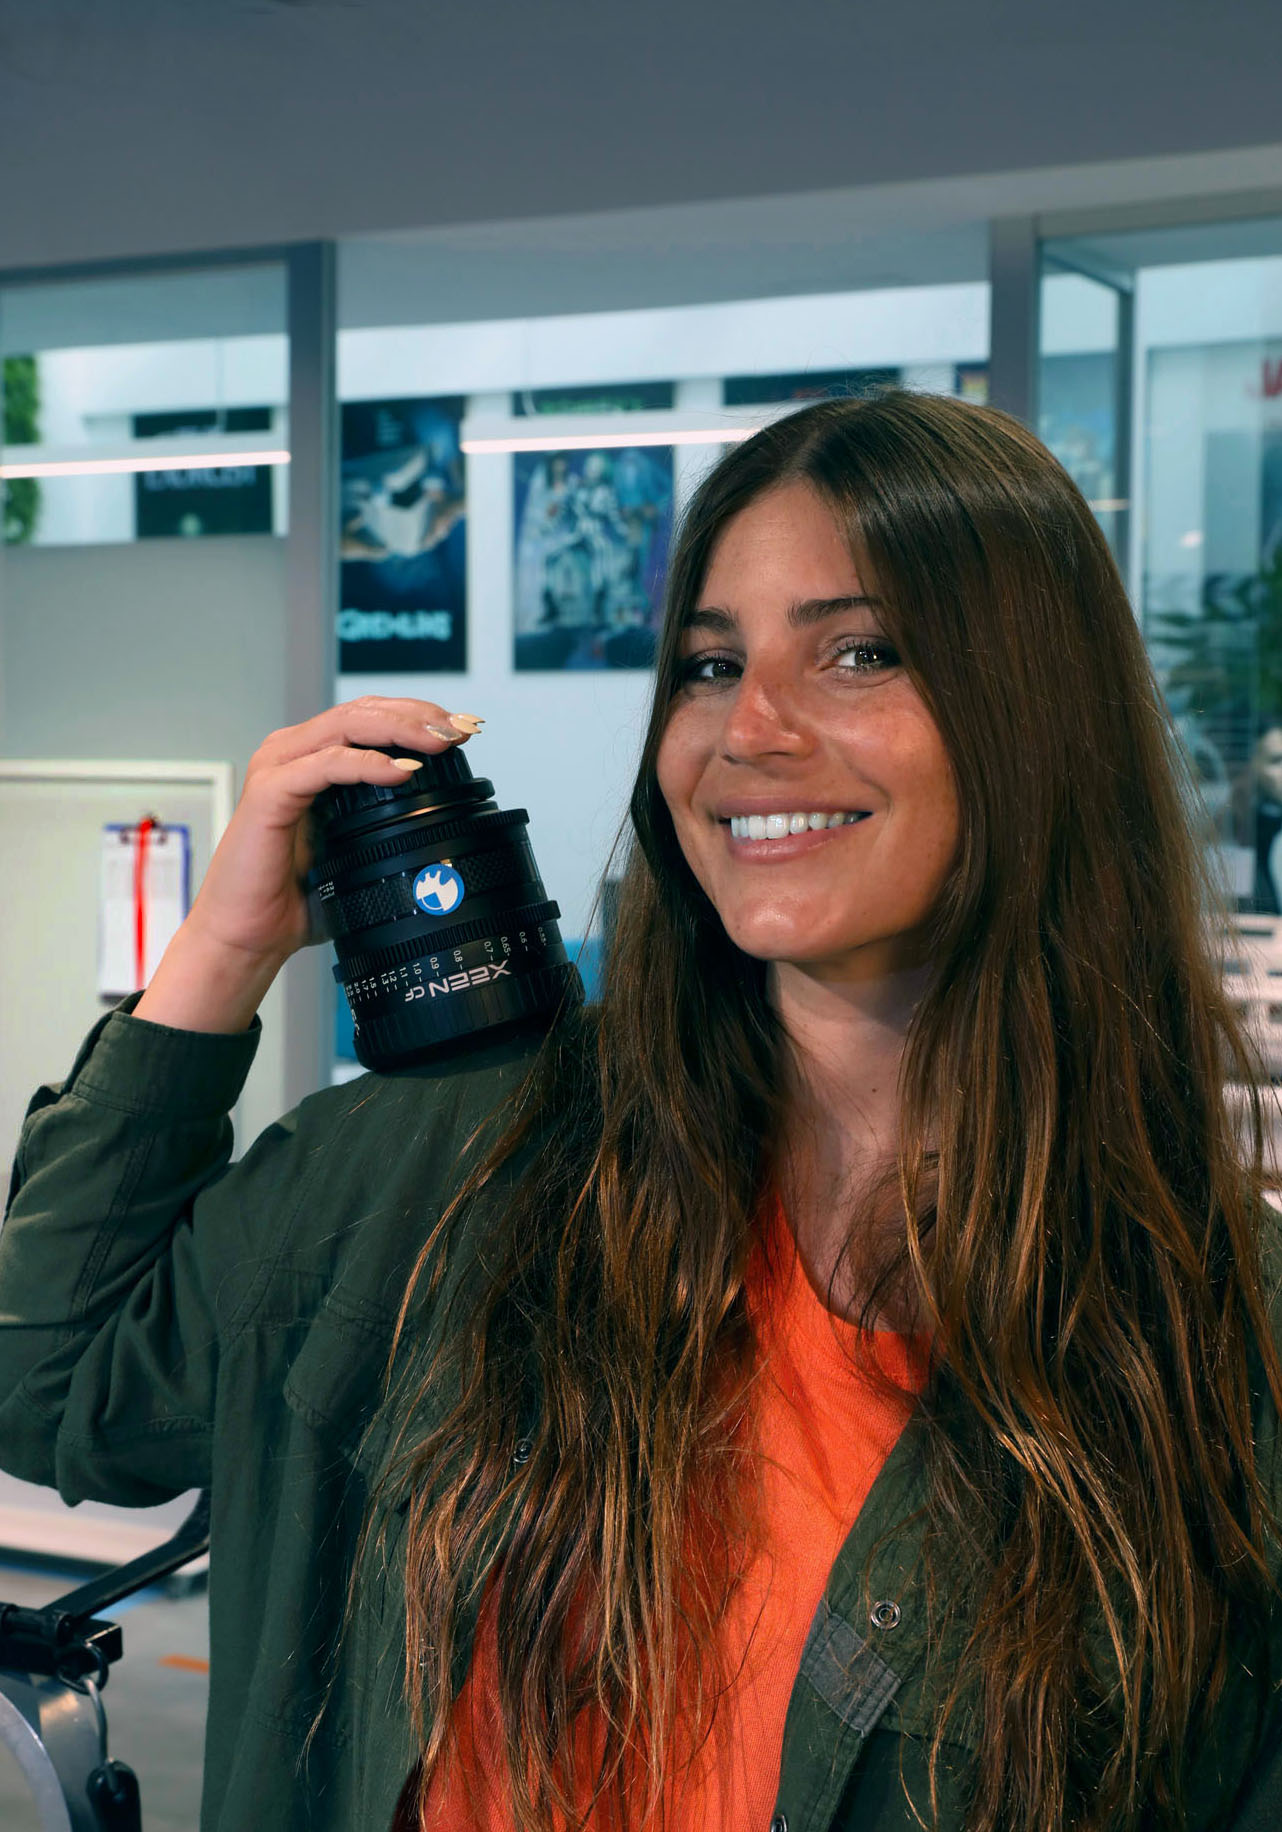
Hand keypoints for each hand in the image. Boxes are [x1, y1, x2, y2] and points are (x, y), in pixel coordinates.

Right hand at [133, 697, 481, 1032]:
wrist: (249, 935)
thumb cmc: (297, 897)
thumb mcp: (358, 851)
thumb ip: (390, 825)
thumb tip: (448, 822)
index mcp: (313, 759)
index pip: (372, 717)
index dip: (420, 715)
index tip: (465, 730)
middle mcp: (293, 752)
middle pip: (364, 710)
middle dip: (420, 714)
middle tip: (462, 728)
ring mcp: (278, 768)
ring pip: (347, 725)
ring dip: (399, 729)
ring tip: (440, 742)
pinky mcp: (268, 794)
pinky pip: (323, 766)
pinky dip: (365, 764)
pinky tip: (400, 772)